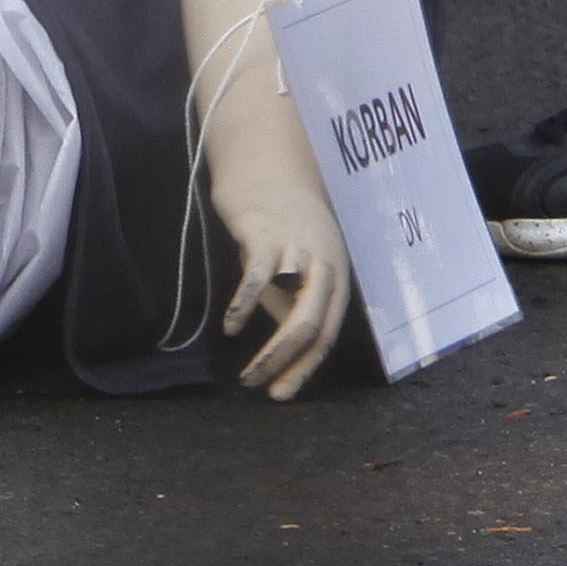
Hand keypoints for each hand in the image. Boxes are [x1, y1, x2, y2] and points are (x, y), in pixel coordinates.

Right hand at [206, 96, 353, 399]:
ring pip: (294, 309)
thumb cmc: (280, 227)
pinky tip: (231, 327)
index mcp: (335, 273)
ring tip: (247, 375)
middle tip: (262, 390)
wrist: (265, 170)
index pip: (328, 331)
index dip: (306, 366)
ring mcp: (297, 248)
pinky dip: (245, 306)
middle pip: (314, 324)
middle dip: (289, 365)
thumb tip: (288, 346)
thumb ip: (292, 303)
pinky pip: (259, 278)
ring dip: (271, 350)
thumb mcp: (296, 269)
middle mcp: (324, 262)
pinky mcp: (266, 235)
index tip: (281, 394)